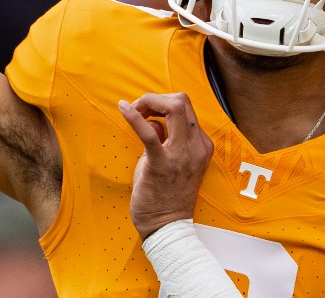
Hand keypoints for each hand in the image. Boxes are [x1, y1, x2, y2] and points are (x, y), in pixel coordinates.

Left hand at [119, 93, 213, 240]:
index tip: (147, 111)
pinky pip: (149, 133)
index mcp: (201, 145)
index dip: (163, 102)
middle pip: (182, 101)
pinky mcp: (162, 165)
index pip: (186, 108)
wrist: (167, 227)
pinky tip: (123, 108)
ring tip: (133, 111)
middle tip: (139, 109)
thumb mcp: (176, 163)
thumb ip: (168, 140)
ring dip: (149, 103)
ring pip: (173, 107)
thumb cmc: (168, 196)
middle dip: (156, 98)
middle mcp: (196, 147)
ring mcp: (181, 155)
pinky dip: (134, 117)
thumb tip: (152, 123)